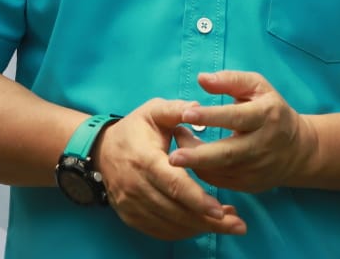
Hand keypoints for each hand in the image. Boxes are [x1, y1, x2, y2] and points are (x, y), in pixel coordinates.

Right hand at [94, 98, 247, 239]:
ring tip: (228, 223)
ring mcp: (131, 204)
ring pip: (171, 224)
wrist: (100, 151)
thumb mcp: (153, 111)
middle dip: (209, 221)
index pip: (173, 183)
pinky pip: (161, 231)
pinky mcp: (131, 216)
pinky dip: (185, 231)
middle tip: (238, 225)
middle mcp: (135, 185)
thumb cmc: (134, 130)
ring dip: (201, 227)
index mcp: (144, 158)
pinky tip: (203, 224)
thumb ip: (176, 109)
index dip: (197, 198)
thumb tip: (198, 108)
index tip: (221, 209)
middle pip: (176, 210)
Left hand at [168, 71, 316, 193]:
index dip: (211, 116)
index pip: (236, 117)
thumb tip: (201, 78)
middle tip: (172, 157)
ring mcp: (257, 168)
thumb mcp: (257, 87)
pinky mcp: (250, 185)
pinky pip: (221, 181)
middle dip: (198, 156)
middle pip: (228, 153)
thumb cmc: (271, 110)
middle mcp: (262, 145)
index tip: (186, 113)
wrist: (299, 150)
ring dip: (195, 163)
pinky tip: (190, 160)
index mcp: (266, 116)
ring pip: (221, 170)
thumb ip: (230, 80)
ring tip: (175, 151)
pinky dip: (202, 172)